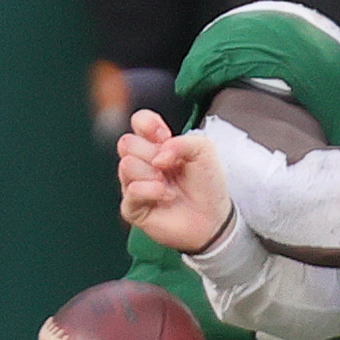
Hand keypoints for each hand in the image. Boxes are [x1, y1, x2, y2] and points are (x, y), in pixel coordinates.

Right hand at [118, 110, 232, 252]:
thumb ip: (183, 141)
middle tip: (170, 166)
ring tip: (169, 184)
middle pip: (126, 142)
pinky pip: (131, 190)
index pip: (138, 121)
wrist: (213, 217)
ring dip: (152, 173)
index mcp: (157, 144)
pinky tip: (166, 196)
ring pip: (126, 165)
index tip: (165, 136)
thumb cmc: (207, 184)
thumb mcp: (204, 151)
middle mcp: (142, 162)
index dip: (148, 124)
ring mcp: (135, 184)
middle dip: (151, 152)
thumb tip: (158, 156)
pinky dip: (152, 191)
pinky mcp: (133, 207)